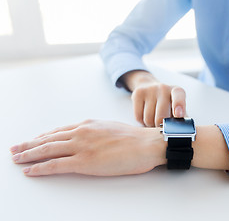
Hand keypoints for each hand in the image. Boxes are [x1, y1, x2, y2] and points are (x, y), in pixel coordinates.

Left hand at [10, 120, 165, 176]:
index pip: (59, 131)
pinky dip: (40, 167)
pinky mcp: (84, 162)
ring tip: (16, 158)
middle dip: (29, 144)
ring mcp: (81, 146)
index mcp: (88, 125)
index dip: (43, 136)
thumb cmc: (134, 139)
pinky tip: (30, 170)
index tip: (33, 139)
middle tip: (15, 148)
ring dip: (28, 154)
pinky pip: (55, 165)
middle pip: (48, 139)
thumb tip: (89, 139)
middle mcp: (81, 132)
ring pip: (47, 150)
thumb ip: (96, 133)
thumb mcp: (111, 129)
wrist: (146, 144)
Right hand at [124, 71, 186, 126]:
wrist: (150, 87)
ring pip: (148, 119)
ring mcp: (150, 90)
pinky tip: (146, 116)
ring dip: (151, 125)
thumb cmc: (167, 103)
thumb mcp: (178, 108)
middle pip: (161, 117)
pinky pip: (138, 117)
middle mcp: (164, 88)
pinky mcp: (137, 93)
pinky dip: (142, 122)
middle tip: (163, 126)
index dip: (178, 106)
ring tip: (154, 120)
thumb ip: (181, 119)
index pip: (179, 97)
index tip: (178, 115)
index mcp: (177, 91)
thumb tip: (183, 132)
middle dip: (161, 127)